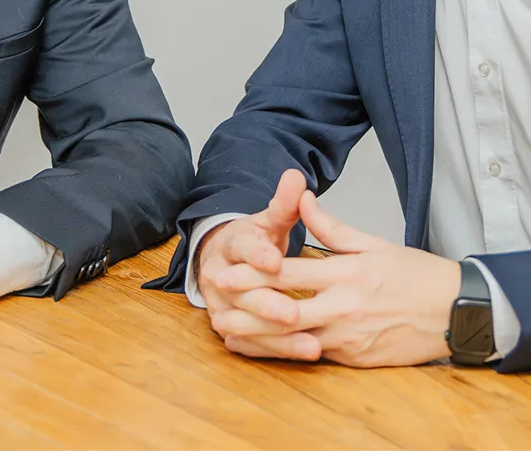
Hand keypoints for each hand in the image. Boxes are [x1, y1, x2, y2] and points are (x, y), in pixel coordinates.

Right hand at [197, 170, 317, 358]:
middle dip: (267, 304)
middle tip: (293, 313)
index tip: (275, 259)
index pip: (242, 247)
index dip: (257, 254)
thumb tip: (295, 176)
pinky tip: (303, 354)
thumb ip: (284, 203)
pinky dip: (276, 350)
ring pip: (246, 323)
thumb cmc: (255, 242)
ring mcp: (221, 305)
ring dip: (276, 336)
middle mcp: (219, 276)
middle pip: (242, 292)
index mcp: (231, 244)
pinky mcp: (228, 327)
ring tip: (311, 344)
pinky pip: (252, 343)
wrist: (223, 262)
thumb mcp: (268, 220)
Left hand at [210, 189, 461, 367]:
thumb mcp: (375, 244)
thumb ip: (333, 227)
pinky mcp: (356, 359)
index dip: (254, 272)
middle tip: (218, 301)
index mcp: (349, 273)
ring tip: (230, 330)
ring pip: (294, 339)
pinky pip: (314, 355)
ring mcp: (350, 337)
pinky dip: (286, 351)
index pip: (291, 273)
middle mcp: (346, 307)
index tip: (227, 268)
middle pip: (284, 310)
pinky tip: (265, 347)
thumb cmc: (417, 275)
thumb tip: (302, 198)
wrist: (457, 312)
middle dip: (247, 306)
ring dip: (259, 335)